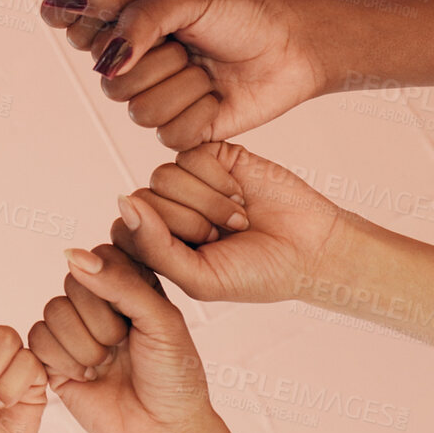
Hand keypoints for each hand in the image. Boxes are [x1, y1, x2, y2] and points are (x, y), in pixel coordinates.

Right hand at [28, 244, 226, 432]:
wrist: (164, 432)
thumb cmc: (173, 376)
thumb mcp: (160, 320)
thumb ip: (120, 283)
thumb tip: (71, 254)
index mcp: (130, 284)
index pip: (101, 255)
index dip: (114, 285)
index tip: (138, 316)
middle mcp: (99, 303)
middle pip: (73, 282)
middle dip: (101, 321)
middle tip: (123, 346)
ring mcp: (74, 331)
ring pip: (53, 310)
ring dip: (84, 345)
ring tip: (106, 365)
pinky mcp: (53, 360)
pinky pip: (38, 339)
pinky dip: (64, 361)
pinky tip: (88, 378)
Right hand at [88, 0, 326, 149]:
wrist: (292, 45)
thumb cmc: (241, 14)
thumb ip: (141, 19)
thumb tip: (108, 63)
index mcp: (132, 35)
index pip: (99, 53)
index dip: (133, 43)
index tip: (169, 26)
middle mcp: (140, 71)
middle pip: (116, 89)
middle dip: (164, 66)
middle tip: (193, 51)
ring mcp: (162, 103)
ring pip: (143, 115)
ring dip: (185, 90)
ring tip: (208, 75)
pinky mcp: (187, 132)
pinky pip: (171, 137)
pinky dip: (200, 116)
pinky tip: (218, 99)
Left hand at [111, 142, 346, 303]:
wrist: (311, 248)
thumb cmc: (255, 273)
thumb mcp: (199, 277)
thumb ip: (154, 247)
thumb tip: (123, 202)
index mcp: (156, 244)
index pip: (125, 230)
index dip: (159, 243)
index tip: (199, 258)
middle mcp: (167, 210)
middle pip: (142, 201)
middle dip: (188, 224)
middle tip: (223, 237)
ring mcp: (188, 181)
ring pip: (163, 177)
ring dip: (206, 203)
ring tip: (237, 219)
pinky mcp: (212, 155)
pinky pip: (189, 156)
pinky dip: (217, 180)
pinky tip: (240, 195)